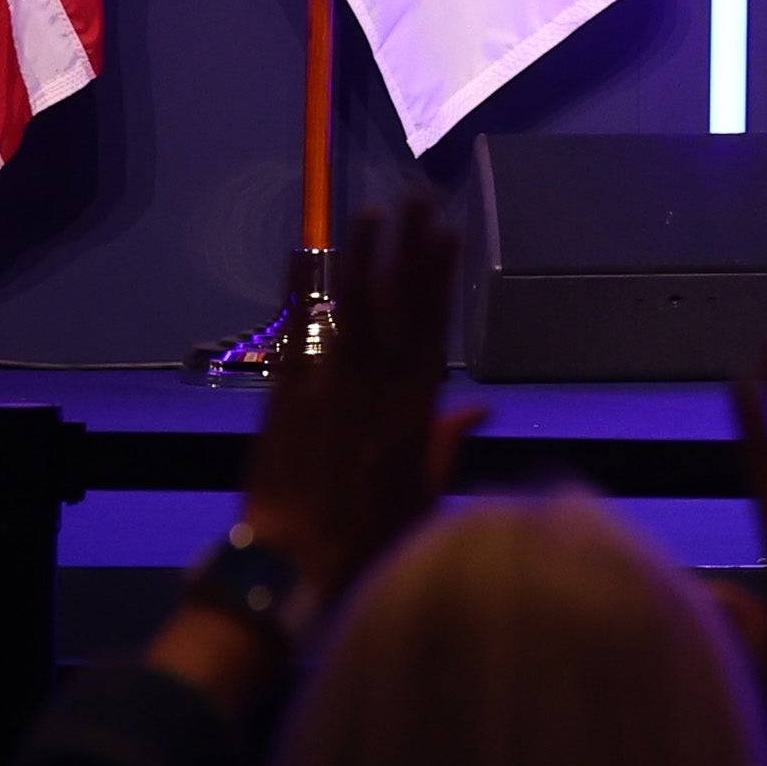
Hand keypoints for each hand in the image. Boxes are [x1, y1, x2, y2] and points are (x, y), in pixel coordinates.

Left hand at [238, 198, 475, 619]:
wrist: (290, 566)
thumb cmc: (365, 539)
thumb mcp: (423, 497)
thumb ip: (447, 446)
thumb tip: (481, 410)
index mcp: (414, 410)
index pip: (432, 328)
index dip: (441, 279)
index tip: (449, 235)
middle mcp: (375, 386)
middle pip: (396, 304)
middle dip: (409, 248)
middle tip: (419, 199)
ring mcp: (328, 386)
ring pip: (351, 308)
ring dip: (362, 256)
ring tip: (373, 212)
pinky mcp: (285, 396)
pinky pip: (296, 334)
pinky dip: (299, 293)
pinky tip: (305, 254)